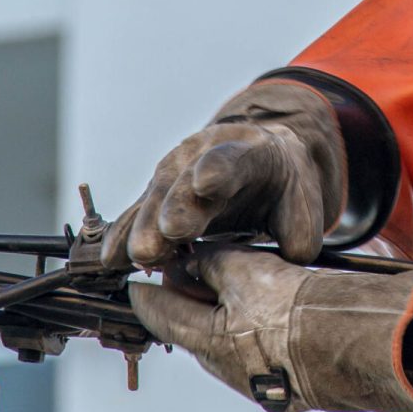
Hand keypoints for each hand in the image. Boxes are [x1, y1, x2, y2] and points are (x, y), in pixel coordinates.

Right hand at [107, 81, 345, 267]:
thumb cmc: (282, 189)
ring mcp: (174, 174)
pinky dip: (124, 236)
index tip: (206, 183)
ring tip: (139, 255)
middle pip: (185, 181)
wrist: (262, 164)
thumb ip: (298, 232)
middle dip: (176, 205)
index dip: (218, 169)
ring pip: (156, 198)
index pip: (231, 158)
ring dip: (146, 226)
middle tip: (167, 232)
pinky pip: (136, 215)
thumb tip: (288, 257)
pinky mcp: (156, 195)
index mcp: (246, 153)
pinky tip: (111, 258)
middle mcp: (202, 157)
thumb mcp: (301, 205)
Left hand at [128, 246, 412, 411]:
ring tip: (236, 288)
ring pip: (229, 342)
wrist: (354, 343)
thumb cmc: (299, 310)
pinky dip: (256, 330)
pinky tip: (272, 313)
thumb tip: (196, 260)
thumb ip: (215, 263)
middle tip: (188, 276)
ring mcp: (258, 379)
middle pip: (195, 330)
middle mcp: (227, 368)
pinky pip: (260, 353)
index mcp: (208, 342)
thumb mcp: (247, 271)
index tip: (136, 285)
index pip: (161, 316)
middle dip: (190, 303)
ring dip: (226, 316)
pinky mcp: (290, 384)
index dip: (147, 295)